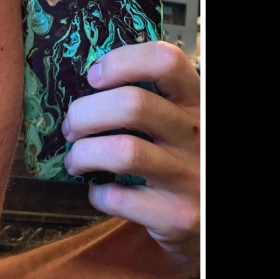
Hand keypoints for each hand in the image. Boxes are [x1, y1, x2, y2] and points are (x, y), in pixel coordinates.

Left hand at [61, 42, 199, 258]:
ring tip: (76, 160)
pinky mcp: (176, 215)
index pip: (166, 61)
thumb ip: (152, 99)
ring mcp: (189, 176)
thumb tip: (88, 85)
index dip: (122, 62)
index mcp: (198, 101)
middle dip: (85, 113)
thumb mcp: (181, 121)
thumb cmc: (183, 159)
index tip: (95, 78)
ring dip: (84, 154)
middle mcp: (198, 134)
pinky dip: (97, 194)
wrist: (207, 217)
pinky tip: (99, 191)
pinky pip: (118, 198)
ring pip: (122, 151)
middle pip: (132, 104)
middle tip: (72, 126)